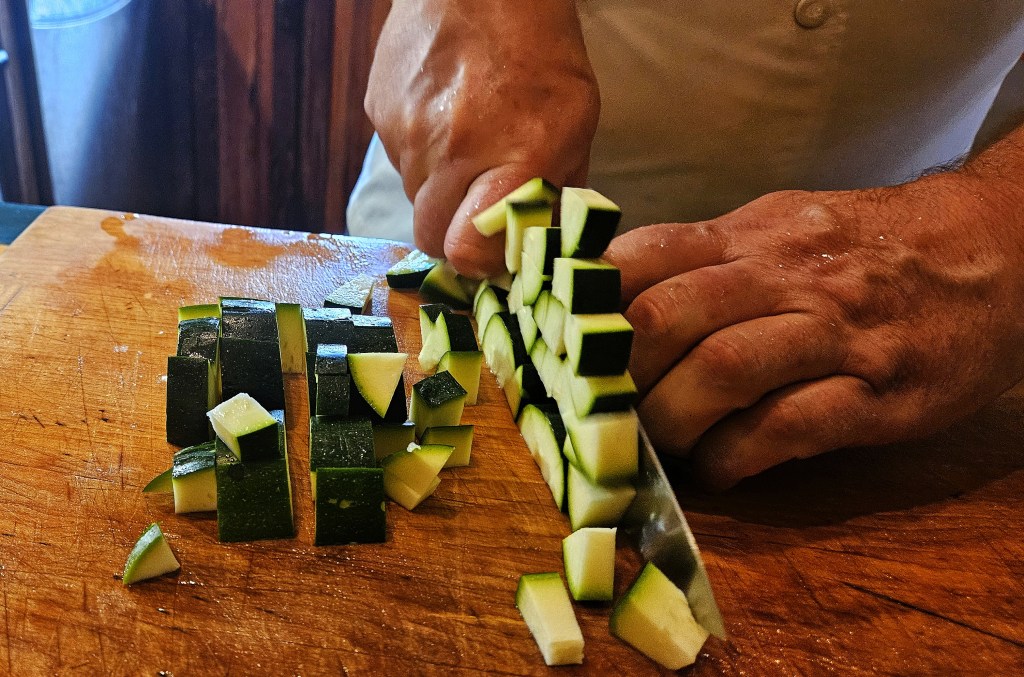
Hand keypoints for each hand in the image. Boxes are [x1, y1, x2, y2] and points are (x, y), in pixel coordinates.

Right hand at [365, 0, 598, 277]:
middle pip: (430, 237)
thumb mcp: (575, 120)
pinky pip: (397, 156)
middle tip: (478, 207)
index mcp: (509, 158)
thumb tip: (539, 240)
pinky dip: (420, 149)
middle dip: (454, 233)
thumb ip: (557, 188)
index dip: (479, 262)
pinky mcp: (378, 111)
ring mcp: (405, 133)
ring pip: (414, 195)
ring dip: (439, 185)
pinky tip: (446, 112)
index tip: (494, 253)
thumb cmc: (539, 49)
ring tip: (468, 139)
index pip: (466, 251)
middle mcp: (449, 153)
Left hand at [604, 173, 1023, 488]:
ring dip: (673, 419)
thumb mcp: (784, 226)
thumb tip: (619, 295)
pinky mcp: (881, 391)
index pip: (648, 254)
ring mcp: (837, 332)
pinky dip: (738, 456)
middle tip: (602, 409)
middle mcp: (788, 275)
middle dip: (621, 371)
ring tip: (659, 445)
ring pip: (725, 370)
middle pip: (672, 315)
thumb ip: (709, 259)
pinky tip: (720, 469)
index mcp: (753, 232)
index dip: (590, 302)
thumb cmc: (870, 244)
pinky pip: (790, 427)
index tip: (561, 343)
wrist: (995, 250)